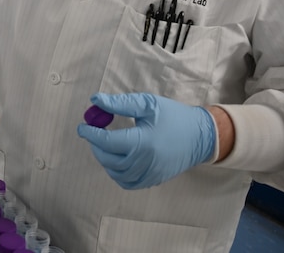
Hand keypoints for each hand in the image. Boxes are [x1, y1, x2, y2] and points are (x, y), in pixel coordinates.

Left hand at [77, 92, 215, 188]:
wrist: (201, 136)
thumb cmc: (173, 116)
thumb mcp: (147, 104)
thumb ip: (119, 104)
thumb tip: (95, 100)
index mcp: (144, 142)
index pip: (108, 141)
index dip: (91, 134)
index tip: (82, 127)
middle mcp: (146, 162)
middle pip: (109, 159)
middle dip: (96, 146)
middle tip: (92, 134)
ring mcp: (150, 174)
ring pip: (116, 173)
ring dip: (104, 159)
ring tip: (104, 144)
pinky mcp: (153, 180)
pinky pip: (127, 182)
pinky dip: (116, 172)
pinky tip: (116, 158)